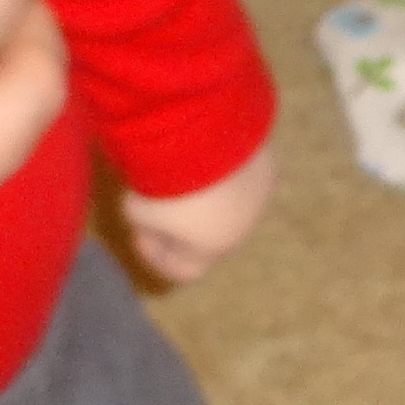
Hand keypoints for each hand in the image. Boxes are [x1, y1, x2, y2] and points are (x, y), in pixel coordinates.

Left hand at [122, 145, 273, 283]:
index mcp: (211, 248)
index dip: (157, 255)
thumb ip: (142, 218)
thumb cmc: (166, 182)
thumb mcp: (137, 207)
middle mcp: (242, 229)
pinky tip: (203, 154)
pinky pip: (241, 179)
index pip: (184, 269)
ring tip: (181, 175)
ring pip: (228, 208)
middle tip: (157, 202)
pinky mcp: (267, 169)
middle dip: (180, 226)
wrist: (204, 135)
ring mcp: (259, 199)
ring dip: (204, 199)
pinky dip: (222, 174)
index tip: (139, 233)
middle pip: (208, 238)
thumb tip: (149, 211)